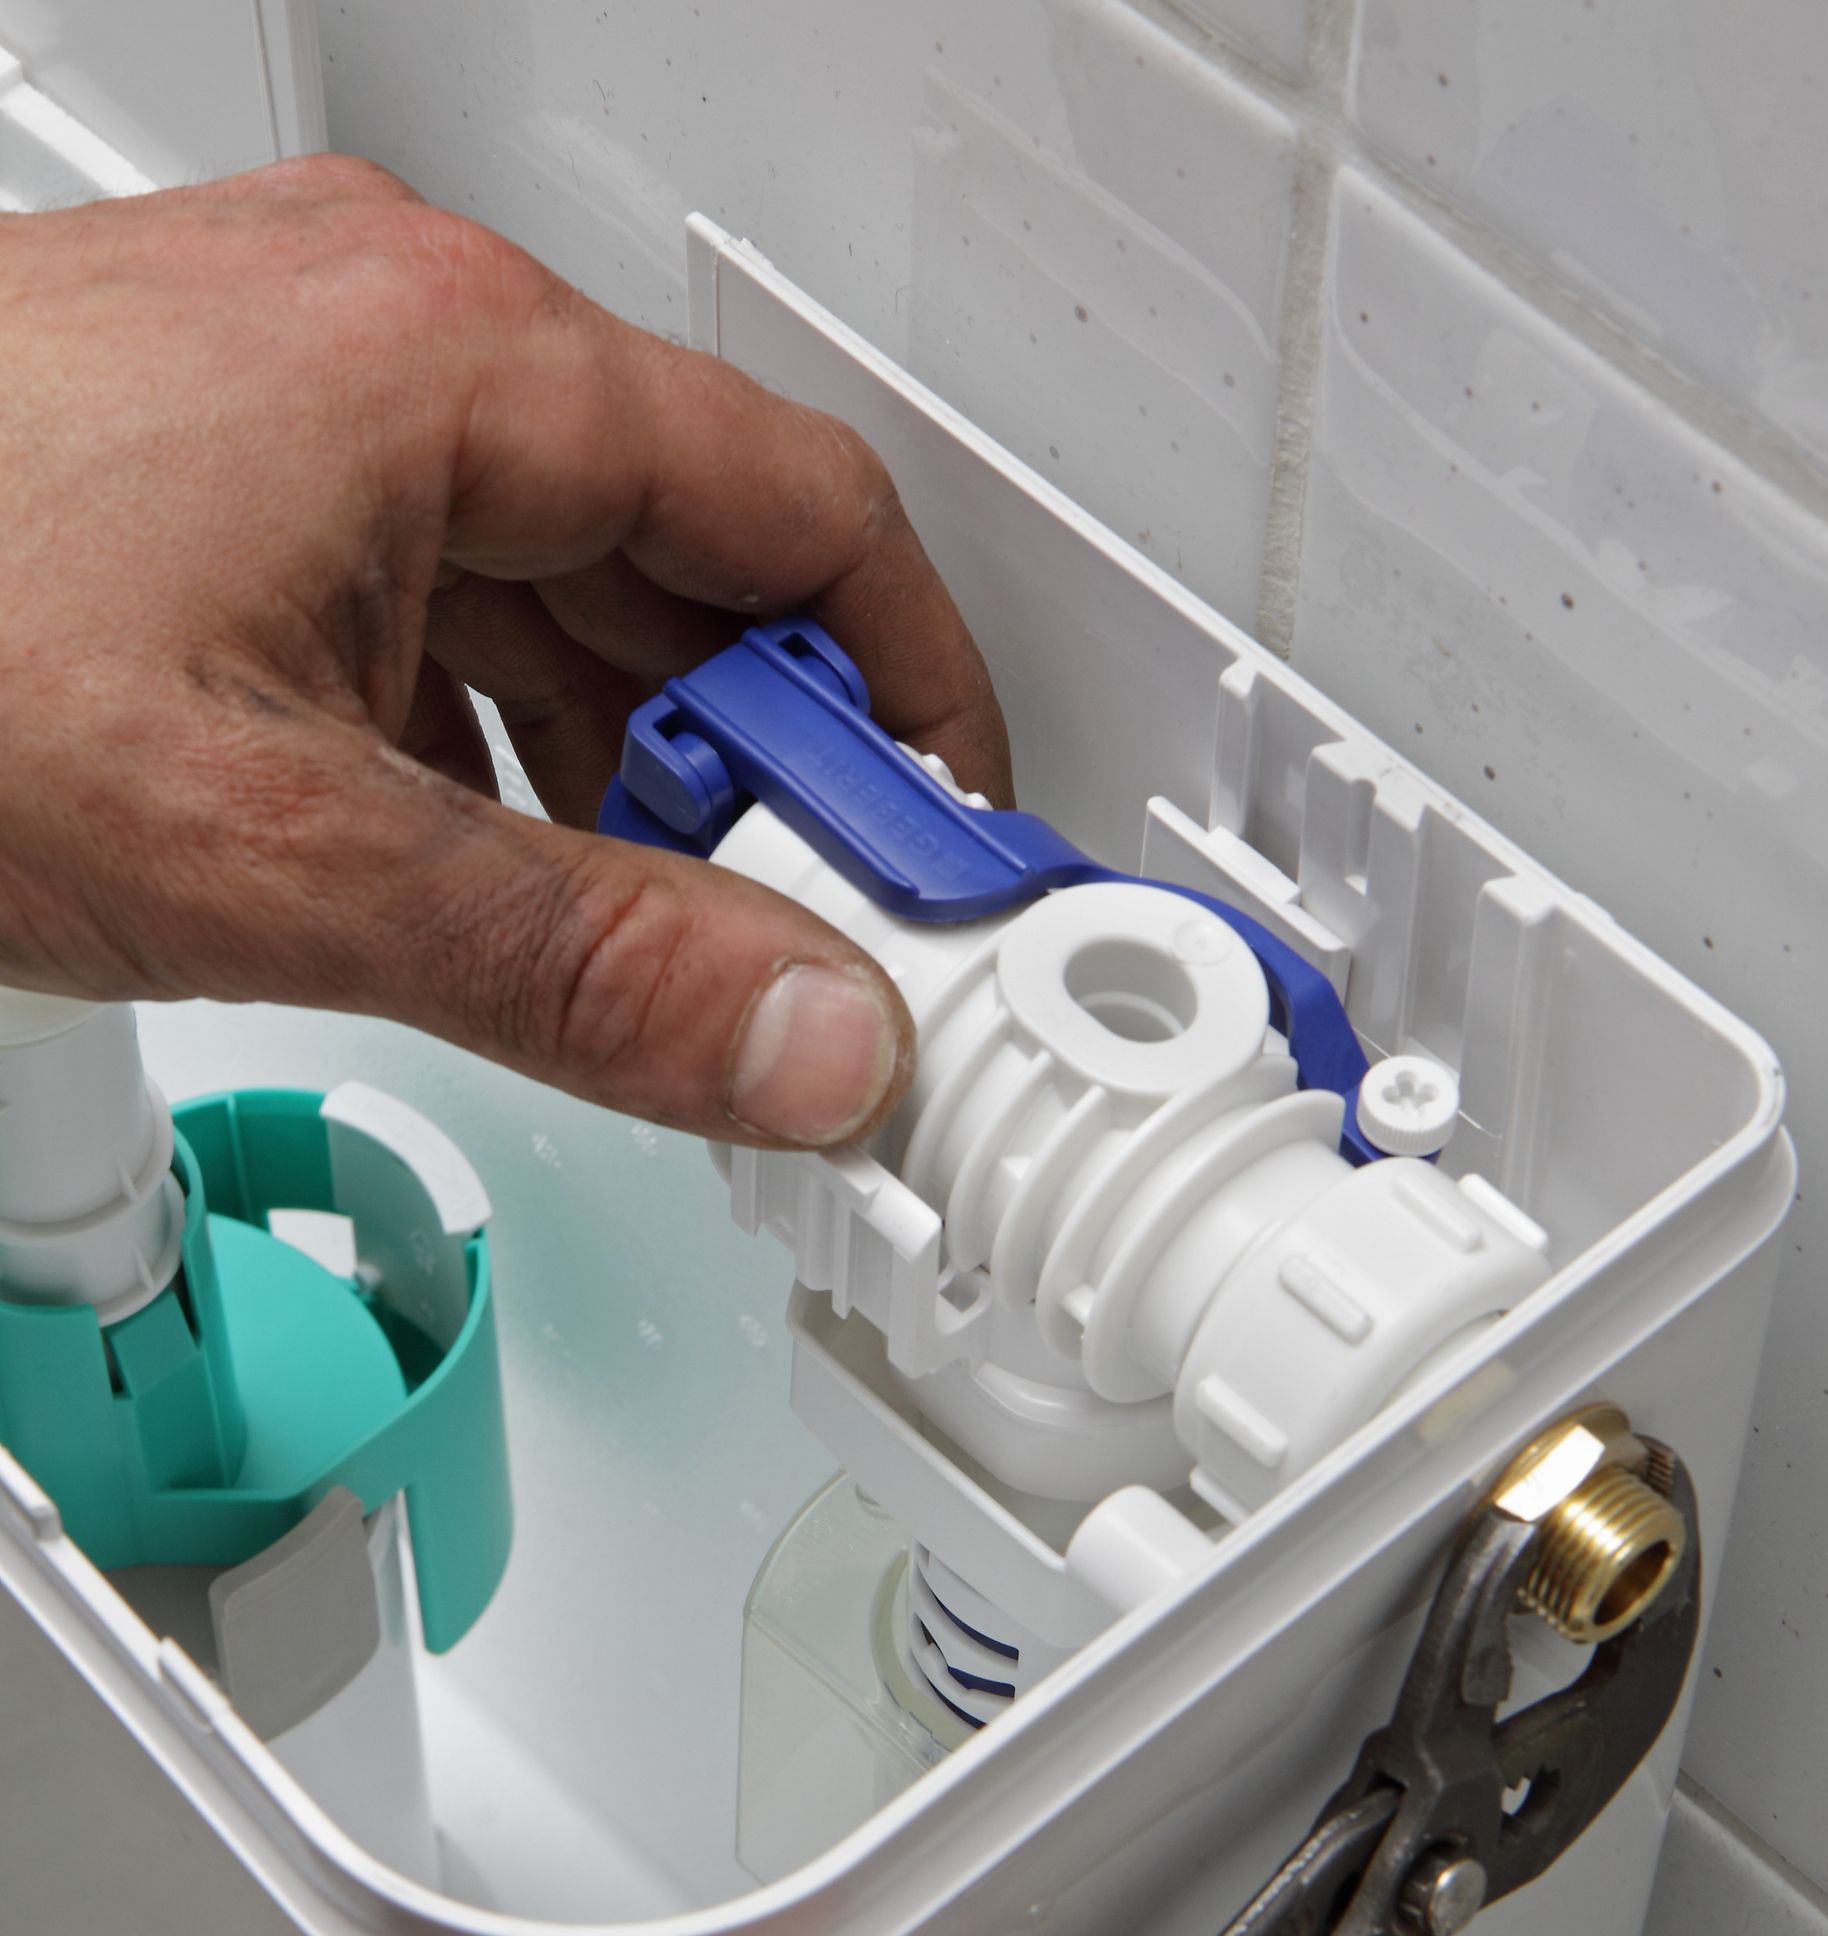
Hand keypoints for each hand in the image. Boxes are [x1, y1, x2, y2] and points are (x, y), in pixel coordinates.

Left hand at [0, 163, 1011, 1144]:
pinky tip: (472, 876)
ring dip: (622, 776)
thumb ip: (584, 964)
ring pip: (559, 593)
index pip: (810, 517)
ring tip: (632, 948)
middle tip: (790, 962)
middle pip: (695, 561)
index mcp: (448, 363)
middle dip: (765, 777)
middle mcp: (384, 340)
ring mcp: (290, 398)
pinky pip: (433, 606)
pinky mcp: (211, 477)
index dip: (913, 714)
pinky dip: (490, 749)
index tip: (952, 868)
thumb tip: (810, 1039)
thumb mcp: (276, 855)